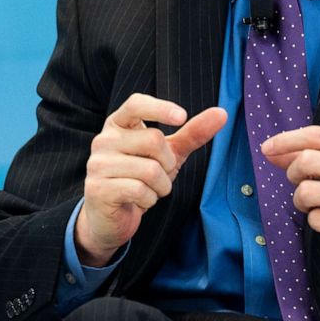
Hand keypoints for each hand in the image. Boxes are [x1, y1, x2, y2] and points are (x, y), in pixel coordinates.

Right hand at [76, 93, 226, 265]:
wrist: (111, 216)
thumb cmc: (140, 177)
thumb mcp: (169, 153)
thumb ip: (192, 133)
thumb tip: (221, 113)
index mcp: (119, 124)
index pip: (136, 104)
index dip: (160, 108)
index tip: (182, 117)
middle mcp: (104, 139)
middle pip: (153, 140)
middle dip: (168, 162)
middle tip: (160, 173)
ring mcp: (98, 164)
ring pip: (150, 169)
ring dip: (161, 184)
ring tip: (150, 188)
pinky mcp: (98, 188)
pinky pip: (139, 190)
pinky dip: (150, 198)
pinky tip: (140, 200)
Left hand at [261, 125, 319, 278]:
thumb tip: (276, 152)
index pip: (316, 135)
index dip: (286, 139)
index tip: (267, 148)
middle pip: (306, 160)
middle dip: (292, 172)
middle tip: (298, 182)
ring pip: (307, 191)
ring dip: (300, 200)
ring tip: (312, 205)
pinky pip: (317, 220)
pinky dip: (316, 221)